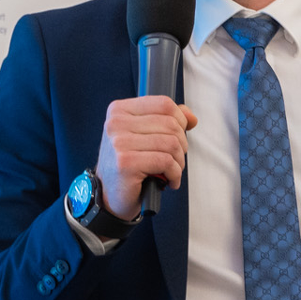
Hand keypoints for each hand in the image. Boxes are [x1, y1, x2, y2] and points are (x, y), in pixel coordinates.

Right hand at [96, 96, 197, 218]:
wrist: (109, 196)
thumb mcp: (145, 136)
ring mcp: (119, 143)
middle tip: (174, 160)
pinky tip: (169, 181)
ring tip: (171, 171)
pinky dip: (174, 174)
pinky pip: (166, 162)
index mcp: (119, 111)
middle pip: (170, 124)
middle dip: (181, 145)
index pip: (163, 104)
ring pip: (171, 143)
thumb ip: (167, 120)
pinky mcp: (126, 163)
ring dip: (179, 162)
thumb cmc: (128, 166)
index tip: (178, 137)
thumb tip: (191, 117)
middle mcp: (116, 123)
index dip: (180, 120)